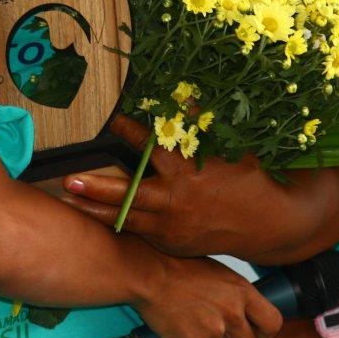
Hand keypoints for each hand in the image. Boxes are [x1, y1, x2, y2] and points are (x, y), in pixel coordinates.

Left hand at [61, 115, 338, 260]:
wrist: (271, 225)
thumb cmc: (250, 178)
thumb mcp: (229, 147)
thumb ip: (199, 124)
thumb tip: (180, 93)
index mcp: (190, 173)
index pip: (152, 148)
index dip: (130, 132)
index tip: (114, 121)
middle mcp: (177, 202)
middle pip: (128, 195)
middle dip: (96, 188)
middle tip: (69, 180)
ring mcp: (172, 228)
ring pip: (126, 220)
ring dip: (95, 210)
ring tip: (67, 202)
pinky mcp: (172, 244)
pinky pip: (139, 234)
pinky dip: (117, 226)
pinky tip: (93, 219)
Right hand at [133, 247, 282, 337]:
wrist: (146, 271)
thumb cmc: (176, 264)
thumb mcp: (216, 272)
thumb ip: (233, 294)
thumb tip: (240, 308)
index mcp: (241, 291)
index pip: (272, 323)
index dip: (264, 332)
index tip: (253, 330)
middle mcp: (231, 314)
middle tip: (214, 332)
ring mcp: (211, 332)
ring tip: (186, 326)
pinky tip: (171, 333)